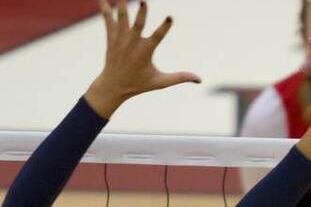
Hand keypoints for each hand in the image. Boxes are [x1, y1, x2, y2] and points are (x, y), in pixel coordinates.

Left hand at [85, 0, 200, 118]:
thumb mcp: (161, 82)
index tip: (170, 17)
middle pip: (137, 25)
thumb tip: (199, 79)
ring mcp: (120, 39)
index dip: (164, 28)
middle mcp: (132, 44)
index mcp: (145, 53)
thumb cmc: (139, 84)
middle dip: (141, 13)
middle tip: (143, 1)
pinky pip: (107, 18)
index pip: (157, 37)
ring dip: (121, 4)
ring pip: (121, 18)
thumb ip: (180, 78)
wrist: (113, 86)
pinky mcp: (111, 36)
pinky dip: (104, 6)